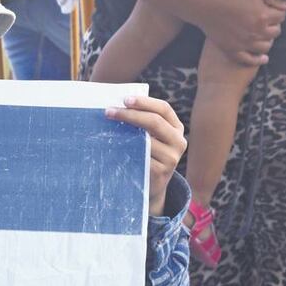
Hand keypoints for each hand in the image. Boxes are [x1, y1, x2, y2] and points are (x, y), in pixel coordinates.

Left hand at [106, 96, 186, 216]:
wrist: (151, 185)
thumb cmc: (146, 155)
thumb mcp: (149, 137)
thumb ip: (141, 123)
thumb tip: (116, 106)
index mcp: (176, 128)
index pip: (164, 109)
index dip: (144, 102)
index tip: (125, 99)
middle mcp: (178, 141)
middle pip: (155, 121)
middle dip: (130, 114)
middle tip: (109, 112)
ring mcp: (172, 158)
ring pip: (146, 140)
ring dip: (124, 132)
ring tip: (107, 127)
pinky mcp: (161, 172)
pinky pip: (141, 157)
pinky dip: (125, 149)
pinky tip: (113, 145)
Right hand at [192, 0, 285, 66]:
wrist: (204, 4)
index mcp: (263, 16)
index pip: (282, 16)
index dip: (278, 12)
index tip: (273, 9)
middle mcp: (256, 32)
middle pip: (275, 32)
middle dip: (273, 26)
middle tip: (267, 21)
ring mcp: (244, 43)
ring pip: (265, 47)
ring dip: (267, 40)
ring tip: (264, 35)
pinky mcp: (232, 50)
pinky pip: (249, 60)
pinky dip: (258, 60)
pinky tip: (263, 58)